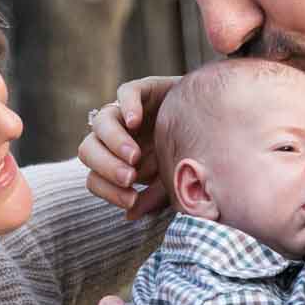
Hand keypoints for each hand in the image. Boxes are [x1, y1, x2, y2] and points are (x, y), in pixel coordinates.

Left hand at [80, 75, 179, 219]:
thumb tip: (130, 215)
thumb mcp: (172, 183)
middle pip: (88, 149)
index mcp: (117, 162)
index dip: (107, 190)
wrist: (217, 126)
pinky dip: (127, 106)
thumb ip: (152, 198)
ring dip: (113, 142)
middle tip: (128, 177)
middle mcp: (116, 137)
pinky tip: (135, 122)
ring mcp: (127, 112)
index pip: (94, 178)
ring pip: (101, 122)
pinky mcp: (144, 89)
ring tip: (133, 156)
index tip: (131, 200)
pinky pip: (126, 92)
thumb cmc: (190, 160)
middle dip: (106, 166)